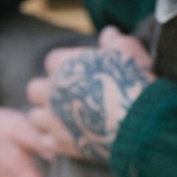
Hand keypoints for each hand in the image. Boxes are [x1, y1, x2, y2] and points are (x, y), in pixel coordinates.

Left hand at [27, 26, 153, 163]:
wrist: (140, 123)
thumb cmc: (134, 82)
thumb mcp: (129, 51)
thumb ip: (114, 41)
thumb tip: (108, 33)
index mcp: (64, 65)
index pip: (52, 61)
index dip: (66, 67)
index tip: (80, 74)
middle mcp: (52, 91)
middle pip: (35, 89)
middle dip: (48, 92)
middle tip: (68, 97)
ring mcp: (53, 119)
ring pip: (35, 116)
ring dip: (48, 116)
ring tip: (67, 119)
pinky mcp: (60, 143)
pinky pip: (46, 141)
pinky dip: (55, 139)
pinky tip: (71, 137)